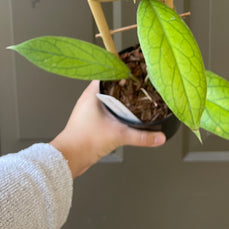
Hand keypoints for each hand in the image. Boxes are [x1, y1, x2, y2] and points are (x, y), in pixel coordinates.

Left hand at [49, 81, 165, 177]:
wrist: (69, 159)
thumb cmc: (83, 141)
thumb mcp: (118, 135)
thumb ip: (141, 136)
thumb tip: (158, 136)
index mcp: (92, 93)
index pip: (108, 72)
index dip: (122, 70)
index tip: (134, 69)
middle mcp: (89, 99)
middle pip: (109, 84)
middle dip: (124, 85)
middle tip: (138, 84)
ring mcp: (89, 109)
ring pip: (107, 98)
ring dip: (120, 98)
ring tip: (134, 98)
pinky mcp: (90, 120)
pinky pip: (106, 109)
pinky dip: (116, 110)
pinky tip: (124, 116)